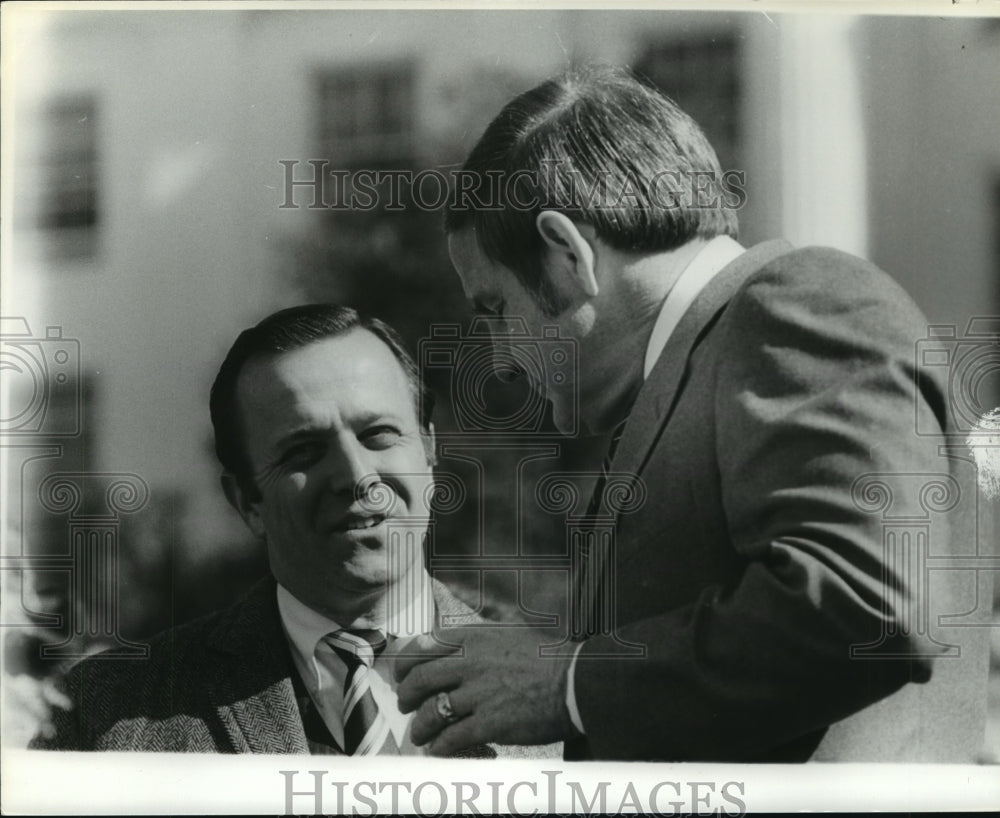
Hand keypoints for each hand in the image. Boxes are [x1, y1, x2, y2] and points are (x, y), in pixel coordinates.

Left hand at [391, 626, 577, 755]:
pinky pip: (452, 739)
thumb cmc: (547, 655)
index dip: (405, 664)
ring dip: (420, 727)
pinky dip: (440, 747)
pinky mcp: (490, 724)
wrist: (576, 681)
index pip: (422, 647)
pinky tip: (438, 751)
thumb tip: (457, 634)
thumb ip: (479, 633)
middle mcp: (470, 663)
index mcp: (473, 638)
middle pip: (420, 680)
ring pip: (432, 713)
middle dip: (406, 696)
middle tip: (406, 705)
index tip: (402, 674)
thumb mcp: (509, 629)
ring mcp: (479, 695)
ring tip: (420, 735)